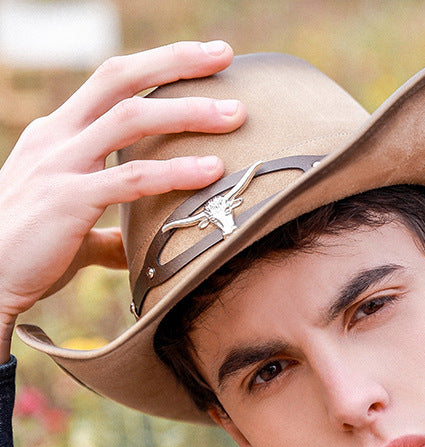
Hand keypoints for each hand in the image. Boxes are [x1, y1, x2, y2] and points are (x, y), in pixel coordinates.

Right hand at [0, 40, 246, 360]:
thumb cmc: (29, 252)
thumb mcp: (71, 226)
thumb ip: (106, 231)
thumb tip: (135, 245)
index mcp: (59, 135)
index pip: (112, 83)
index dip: (157, 66)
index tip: (203, 59)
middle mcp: (57, 137)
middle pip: (119, 78)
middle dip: (174, 61)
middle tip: (224, 55)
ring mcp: (60, 164)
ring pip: (130, 118)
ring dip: (187, 112)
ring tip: (235, 114)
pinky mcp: (67, 200)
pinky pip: (131, 178)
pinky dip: (176, 171)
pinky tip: (212, 170)